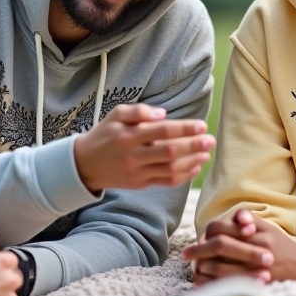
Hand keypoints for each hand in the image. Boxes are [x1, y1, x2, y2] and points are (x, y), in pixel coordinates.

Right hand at [72, 103, 214, 192]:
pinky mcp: (140, 184)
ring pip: (170, 169)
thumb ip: (139, 111)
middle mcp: (133, 155)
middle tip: (210, 140)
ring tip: (206, 154)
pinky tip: (195, 167)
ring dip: (192, 162)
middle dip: (193, 146)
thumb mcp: (116, 115)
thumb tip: (163, 114)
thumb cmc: (105, 134)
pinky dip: (183, 176)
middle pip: (170, 152)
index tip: (201, 125)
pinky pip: (166, 181)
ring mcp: (137, 172)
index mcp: (128, 135)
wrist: (85, 164)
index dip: (184, 129)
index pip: (162, 131)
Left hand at [181, 210, 295, 285]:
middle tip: (185, 255)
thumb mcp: (266, 226)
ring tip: (195, 269)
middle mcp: (256, 249)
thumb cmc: (279, 245)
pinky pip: (228, 287)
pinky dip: (212, 285)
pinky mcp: (256, 286)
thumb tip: (234, 216)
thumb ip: (247, 219)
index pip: (222, 229)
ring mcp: (256, 269)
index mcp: (256, 232)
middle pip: (219, 247)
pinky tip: (203, 285)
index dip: (208, 234)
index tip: (200, 240)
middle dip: (198, 251)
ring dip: (203, 268)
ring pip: (221, 268)